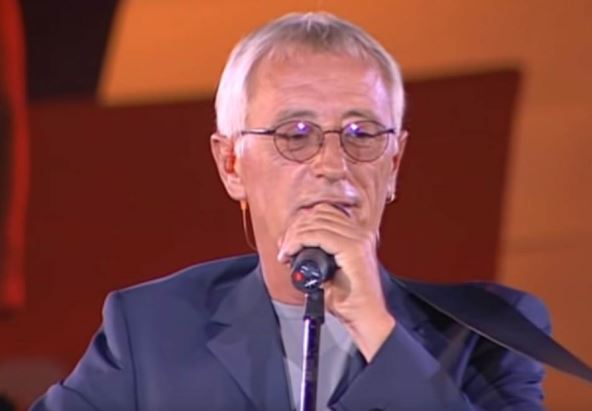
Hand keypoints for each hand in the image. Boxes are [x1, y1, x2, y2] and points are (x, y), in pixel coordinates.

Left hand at [277, 203, 395, 360]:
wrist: (366, 319)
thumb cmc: (350, 301)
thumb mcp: (326, 273)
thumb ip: (312, 256)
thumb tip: (289, 244)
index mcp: (357, 236)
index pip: (324, 212)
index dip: (302, 223)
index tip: (287, 241)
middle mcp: (361, 233)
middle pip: (319, 213)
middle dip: (295, 228)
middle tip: (284, 247)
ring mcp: (360, 239)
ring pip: (317, 221)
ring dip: (295, 235)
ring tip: (286, 252)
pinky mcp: (355, 249)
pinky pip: (319, 234)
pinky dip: (299, 240)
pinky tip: (291, 253)